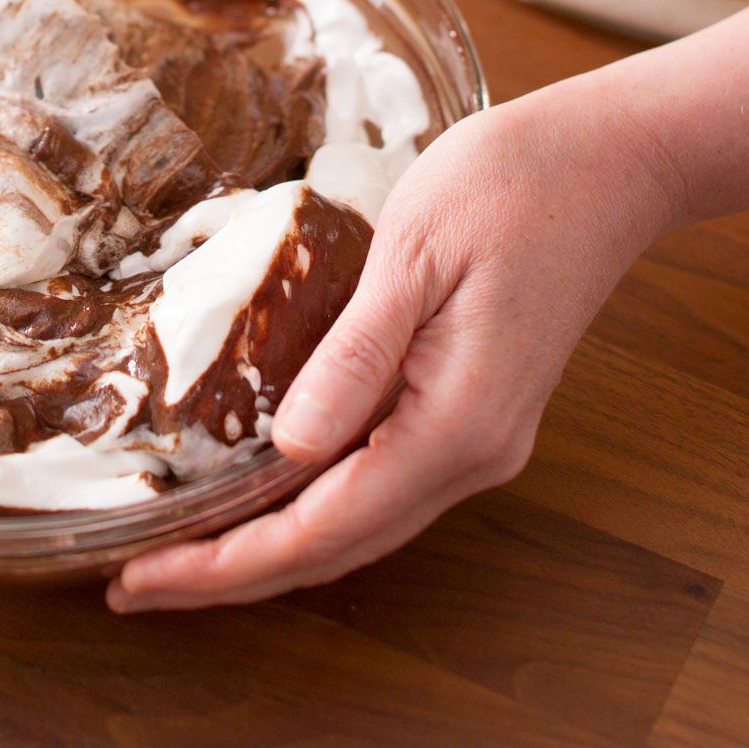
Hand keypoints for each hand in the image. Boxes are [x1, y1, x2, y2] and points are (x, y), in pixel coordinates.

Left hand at [107, 79, 681, 610]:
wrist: (615, 162)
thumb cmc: (514, 185)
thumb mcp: (415, 253)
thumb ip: (354, 355)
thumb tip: (291, 447)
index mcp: (456, 423)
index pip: (322, 526)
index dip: (228, 564)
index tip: (143, 578)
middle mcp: (472, 454)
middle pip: (337, 547)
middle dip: (233, 576)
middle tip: (133, 586)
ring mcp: (480, 440)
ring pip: (360, 525)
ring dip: (269, 550)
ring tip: (180, 556)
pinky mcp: (474, 413)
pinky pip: (380, 486)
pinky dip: (312, 509)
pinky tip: (261, 498)